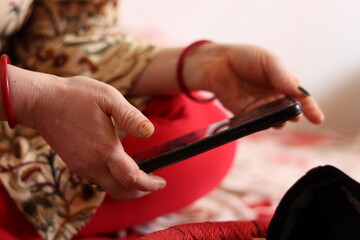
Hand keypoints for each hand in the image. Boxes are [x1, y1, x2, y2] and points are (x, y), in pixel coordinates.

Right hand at [8, 65, 165, 199]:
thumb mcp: (108, 98)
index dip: (149, 184)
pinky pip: (98, 180)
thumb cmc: (75, 96)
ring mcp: (81, 166)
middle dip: (140, 191)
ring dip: (127, 186)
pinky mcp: (74, 163)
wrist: (40, 102)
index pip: (132, 179)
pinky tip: (118, 166)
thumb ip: (130, 117)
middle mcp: (93, 164)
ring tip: (140, 175)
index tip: (161, 181)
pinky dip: (113, 180)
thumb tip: (149, 131)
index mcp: (105, 149)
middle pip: (121, 192)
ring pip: (109, 188)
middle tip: (153, 182)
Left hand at [185, 43, 323, 123]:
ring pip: (273, 119)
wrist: (218, 61)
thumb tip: (300, 92)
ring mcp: (260, 107)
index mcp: (284, 84)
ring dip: (278, 121)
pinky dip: (261, 124)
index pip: (301, 98)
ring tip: (280, 120)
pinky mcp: (244, 114)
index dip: (310, 109)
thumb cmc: (246, 58)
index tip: (318, 119)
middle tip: (294, 115)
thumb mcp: (269, 61)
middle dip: (293, 115)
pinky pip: (255, 122)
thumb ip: (283, 77)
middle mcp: (274, 98)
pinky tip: (263, 123)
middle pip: (289, 111)